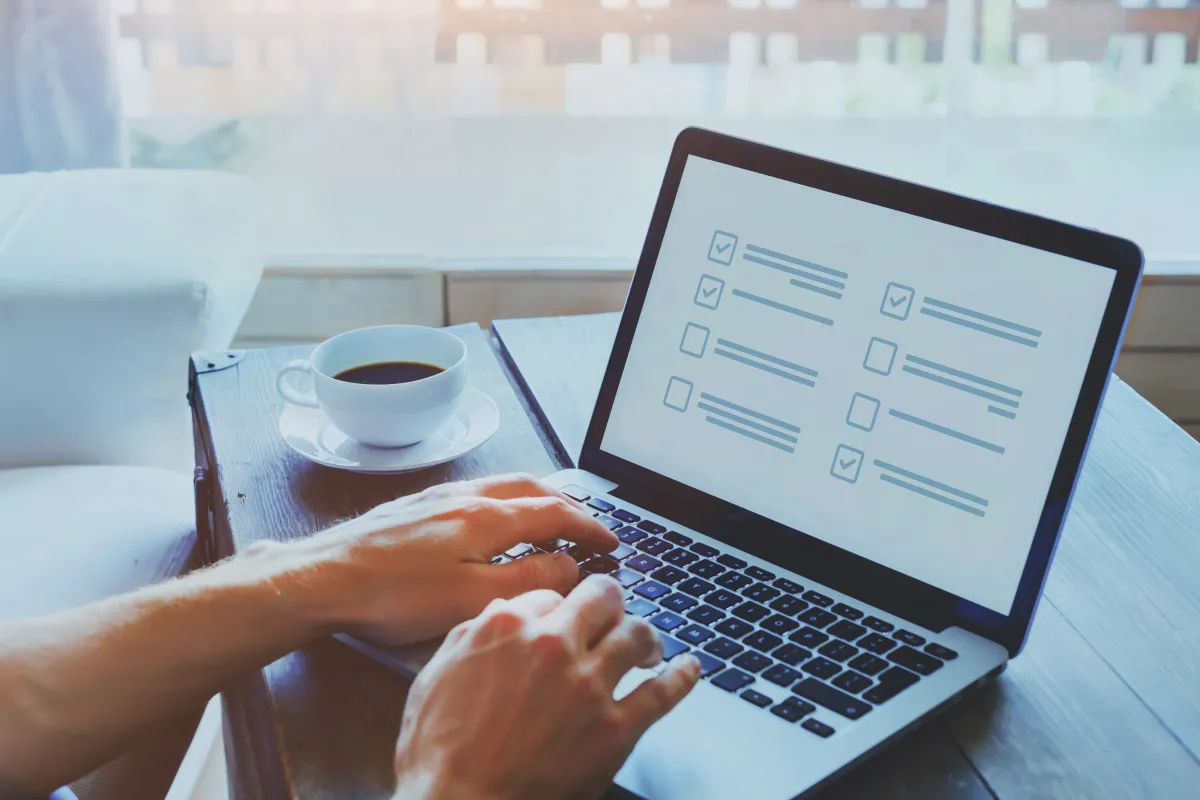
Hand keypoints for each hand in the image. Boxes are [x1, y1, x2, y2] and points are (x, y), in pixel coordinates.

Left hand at [261, 474, 619, 646]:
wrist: (322, 579)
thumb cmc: (391, 596)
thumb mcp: (471, 599)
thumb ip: (529, 580)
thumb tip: (570, 565)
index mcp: (486, 517)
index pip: (555, 513)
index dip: (590, 527)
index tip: (611, 542)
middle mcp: (465, 496)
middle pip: (533, 488)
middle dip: (568, 505)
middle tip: (589, 527)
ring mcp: (437, 497)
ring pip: (503, 486)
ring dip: (537, 499)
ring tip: (552, 520)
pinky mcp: (414, 506)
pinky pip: (477, 492)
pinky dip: (505, 502)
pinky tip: (496, 523)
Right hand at [393, 577, 701, 799]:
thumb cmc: (440, 752)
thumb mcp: (437, 674)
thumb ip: (473, 635)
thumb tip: (501, 615)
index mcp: (508, 627)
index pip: (549, 593)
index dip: (558, 606)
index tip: (564, 617)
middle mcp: (554, 646)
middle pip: (602, 598)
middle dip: (610, 601)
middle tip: (612, 612)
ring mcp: (589, 686)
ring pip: (638, 635)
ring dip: (646, 636)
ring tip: (648, 645)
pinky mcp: (616, 729)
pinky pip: (662, 693)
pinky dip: (682, 676)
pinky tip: (689, 668)